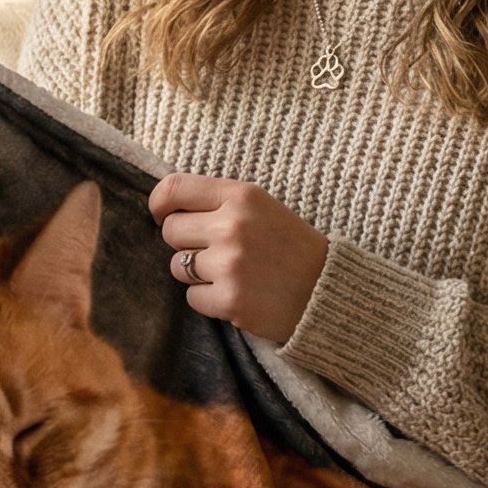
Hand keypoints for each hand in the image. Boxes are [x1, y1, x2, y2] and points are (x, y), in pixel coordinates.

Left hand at [150, 173, 329, 342]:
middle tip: (213, 251)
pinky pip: (191, 297)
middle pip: (171, 231)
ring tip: (232, 273)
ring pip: (178, 266)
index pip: (174, 188)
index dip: (159, 204)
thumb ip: (218, 202)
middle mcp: (232, 226)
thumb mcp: (262, 208)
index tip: (161, 215)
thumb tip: (165, 207)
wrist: (327, 291)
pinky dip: (208, 299)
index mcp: (241, 196)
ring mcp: (230, 264)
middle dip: (184, 243)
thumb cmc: (290, 247)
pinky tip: (237, 293)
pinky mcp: (229, 299)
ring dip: (197, 273)